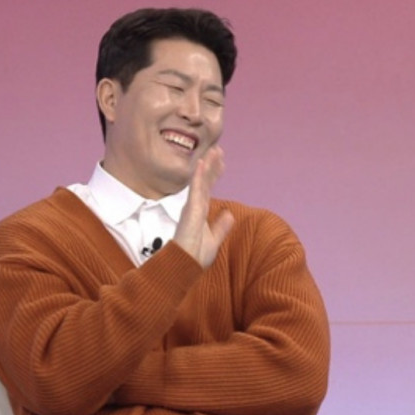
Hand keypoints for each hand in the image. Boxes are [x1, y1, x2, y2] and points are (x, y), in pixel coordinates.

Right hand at [173, 145, 234, 268]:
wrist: (185, 266)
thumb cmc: (194, 257)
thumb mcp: (213, 240)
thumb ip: (221, 227)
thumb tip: (229, 215)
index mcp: (201, 213)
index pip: (209, 189)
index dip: (214, 175)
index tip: (221, 161)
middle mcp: (196, 207)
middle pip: (205, 182)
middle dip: (212, 165)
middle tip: (219, 148)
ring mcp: (192, 207)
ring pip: (201, 181)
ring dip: (208, 165)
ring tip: (215, 149)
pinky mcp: (190, 210)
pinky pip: (195, 190)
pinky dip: (199, 176)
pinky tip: (202, 162)